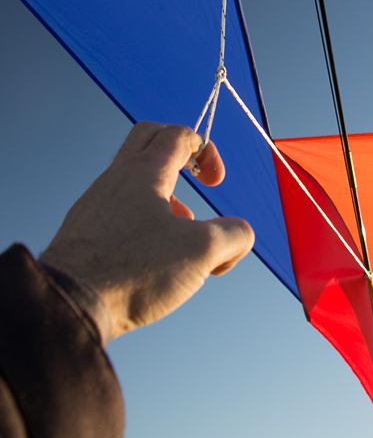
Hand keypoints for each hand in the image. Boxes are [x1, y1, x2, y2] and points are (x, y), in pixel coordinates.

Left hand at [41, 122, 253, 338]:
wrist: (67, 304)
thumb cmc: (133, 271)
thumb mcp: (202, 252)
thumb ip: (234, 235)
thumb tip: (240, 234)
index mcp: (145, 170)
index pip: (178, 133)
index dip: (206, 150)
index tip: (215, 182)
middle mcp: (116, 178)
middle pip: (148, 138)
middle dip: (180, 153)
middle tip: (194, 178)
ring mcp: (95, 204)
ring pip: (133, 179)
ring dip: (163, 196)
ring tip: (177, 234)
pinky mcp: (82, 232)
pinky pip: (117, 208)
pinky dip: (141, 219)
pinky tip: (149, 257)